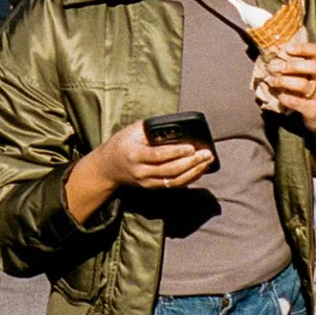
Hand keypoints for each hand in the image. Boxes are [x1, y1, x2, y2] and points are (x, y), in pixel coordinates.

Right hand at [70, 118, 215, 218]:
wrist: (108, 167)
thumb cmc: (121, 144)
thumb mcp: (132, 131)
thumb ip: (152, 129)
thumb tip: (175, 127)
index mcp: (135, 155)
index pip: (158, 156)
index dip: (176, 152)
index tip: (191, 147)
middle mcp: (141, 172)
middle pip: (170, 170)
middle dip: (191, 163)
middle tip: (207, 154)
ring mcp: (146, 182)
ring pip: (173, 181)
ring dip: (193, 172)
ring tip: (207, 162)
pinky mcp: (152, 187)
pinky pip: (173, 185)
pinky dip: (188, 179)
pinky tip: (199, 170)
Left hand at [258, 33, 315, 137]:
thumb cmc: (313, 92)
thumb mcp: (312, 77)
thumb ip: (299, 66)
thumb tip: (275, 56)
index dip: (302, 48)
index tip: (287, 49)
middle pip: (313, 67)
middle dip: (292, 66)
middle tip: (276, 68)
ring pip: (303, 85)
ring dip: (283, 81)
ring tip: (272, 81)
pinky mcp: (313, 110)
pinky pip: (296, 102)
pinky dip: (284, 97)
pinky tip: (279, 95)